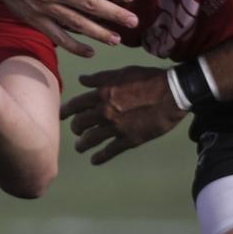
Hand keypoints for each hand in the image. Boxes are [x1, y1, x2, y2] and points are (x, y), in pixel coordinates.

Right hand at [0, 0, 136, 58]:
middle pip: (91, 5)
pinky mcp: (37, 21)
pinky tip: (90, 52)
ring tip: (117, 39)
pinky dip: (74, 47)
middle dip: (114, 14)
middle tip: (134, 21)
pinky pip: (58, 37)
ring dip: (99, 33)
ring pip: (77, 24)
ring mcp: (47, 9)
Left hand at [60, 65, 184, 165]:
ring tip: (80, 147)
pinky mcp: (129, 140)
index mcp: (101, 94)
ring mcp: (116, 128)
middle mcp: (104, 112)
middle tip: (76, 130)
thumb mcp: (122, 73)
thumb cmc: (149, 78)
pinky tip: (94, 160)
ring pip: (90, 140)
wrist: (172, 93)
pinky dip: (99, 157)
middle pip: (79, 124)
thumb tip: (82, 79)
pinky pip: (109, 152)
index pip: (75, 105)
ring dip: (82, 145)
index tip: (60, 116)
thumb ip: (100, 78)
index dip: (65, 111)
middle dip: (75, 128)